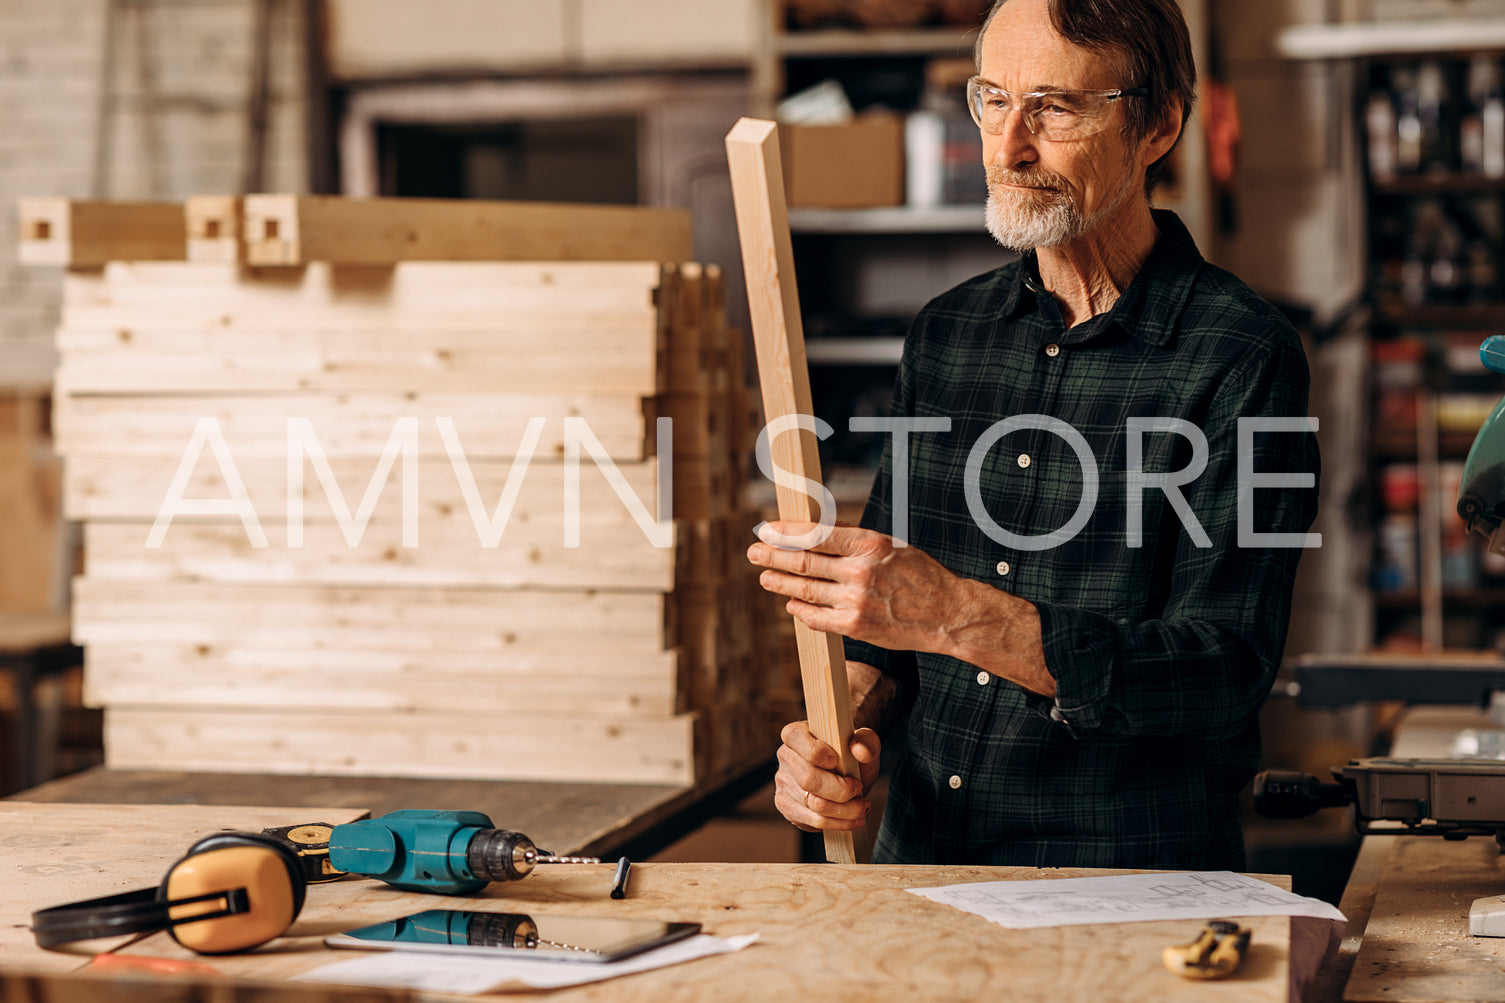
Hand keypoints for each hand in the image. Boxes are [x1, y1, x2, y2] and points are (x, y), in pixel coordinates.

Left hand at [747, 521, 965, 653]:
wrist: (946, 613)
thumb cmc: (919, 575)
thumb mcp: (890, 546)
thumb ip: (853, 541)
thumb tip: (815, 531)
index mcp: (869, 544)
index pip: (816, 534)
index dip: (786, 533)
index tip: (767, 530)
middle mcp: (860, 571)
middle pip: (804, 562)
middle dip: (773, 556)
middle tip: (754, 552)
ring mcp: (856, 601)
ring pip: (805, 590)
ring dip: (780, 583)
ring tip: (765, 577)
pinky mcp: (856, 626)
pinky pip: (817, 618)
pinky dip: (800, 610)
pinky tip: (792, 604)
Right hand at [773, 721, 880, 831]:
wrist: (847, 773)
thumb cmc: (851, 755)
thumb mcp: (864, 743)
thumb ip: (866, 741)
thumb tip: (860, 750)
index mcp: (797, 734)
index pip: (795, 738)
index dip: (816, 752)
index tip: (836, 761)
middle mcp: (785, 756)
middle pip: (809, 779)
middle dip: (841, 789)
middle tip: (859, 789)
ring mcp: (783, 783)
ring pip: (814, 804)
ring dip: (846, 809)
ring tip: (862, 806)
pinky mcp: (787, 806)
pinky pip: (814, 821)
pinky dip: (839, 823)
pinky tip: (853, 818)